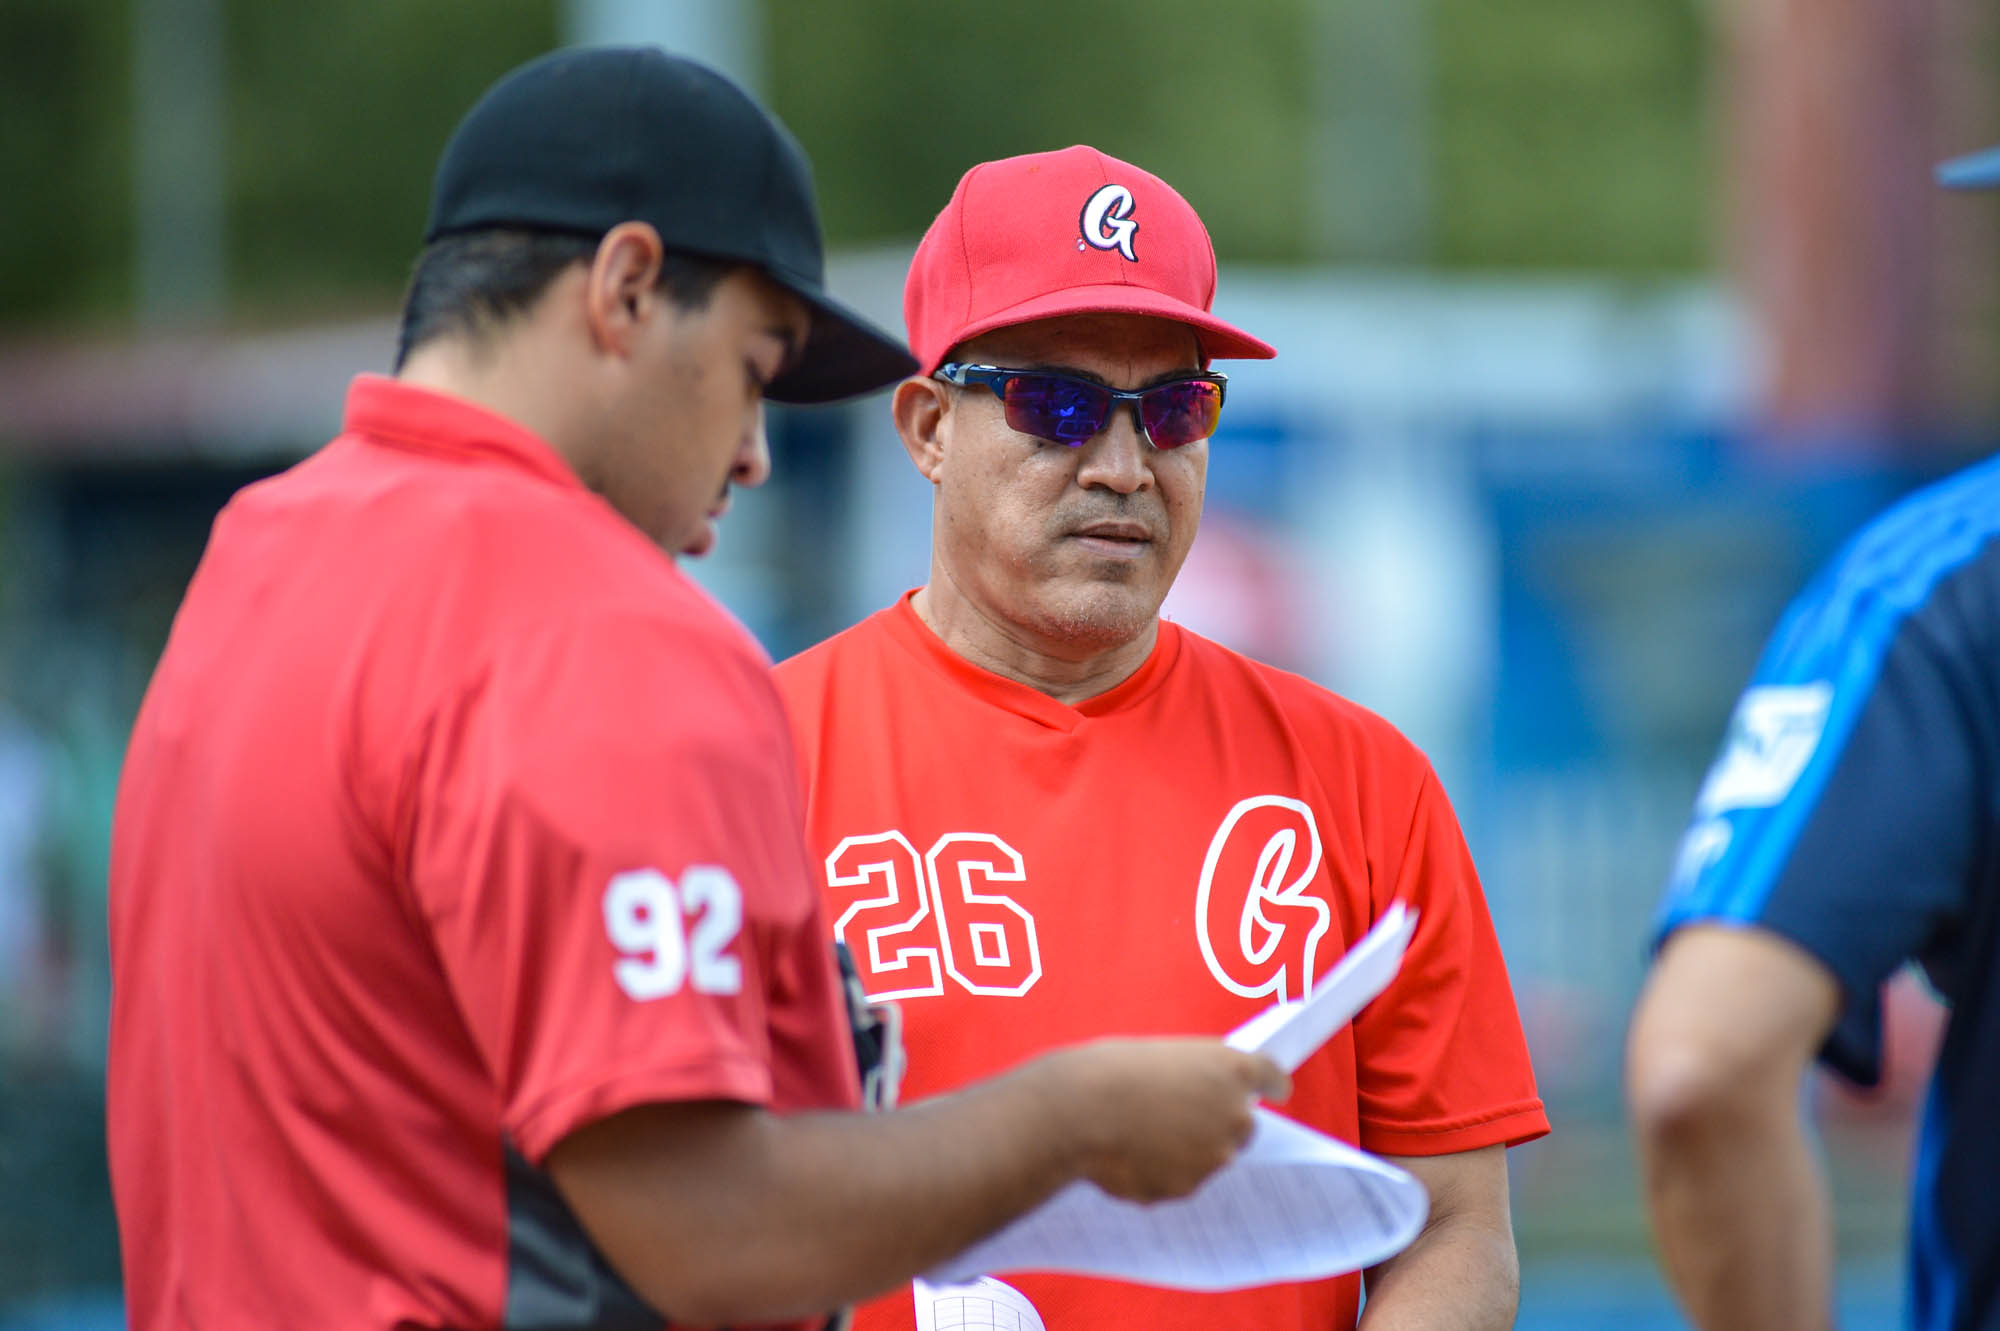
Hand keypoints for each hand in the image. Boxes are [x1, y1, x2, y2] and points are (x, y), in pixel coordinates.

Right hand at [1033, 1038, 1289, 1202]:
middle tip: (1180, 1116)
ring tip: (1139, 1135)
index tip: (1276, 1091)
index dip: (1273, 1084)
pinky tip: (1128, 1156)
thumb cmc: (1112, 1071)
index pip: (1272, 1076)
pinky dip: (1160, 1173)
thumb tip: (1197, 1104)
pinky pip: (1178, 1181)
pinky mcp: (1187, 1187)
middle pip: (1244, 1127)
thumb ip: (1194, 1079)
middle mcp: (1234, 1114)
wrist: (1078, 1109)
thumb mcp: (1162, 1057)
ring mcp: (1214, 1156)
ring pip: (1208, 1158)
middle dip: (1220, 1125)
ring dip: (1186, 1151)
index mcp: (1231, 1069)